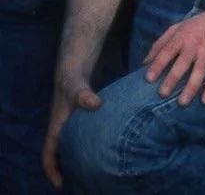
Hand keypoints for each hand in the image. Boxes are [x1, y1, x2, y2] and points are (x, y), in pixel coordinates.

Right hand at [43, 72, 101, 188]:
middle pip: (60, 156)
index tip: (60, 184)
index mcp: (56, 128)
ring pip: (70, 150)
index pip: (48, 154)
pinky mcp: (81, 123)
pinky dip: (87, 149)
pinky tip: (103, 153)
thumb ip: (84, 94)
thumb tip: (95, 103)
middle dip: (67, 171)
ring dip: (77, 161)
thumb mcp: (77, 87)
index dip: (52, 170)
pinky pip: (81, 141)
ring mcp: (70, 127)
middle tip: (83, 183)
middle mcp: (61, 131)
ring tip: (93, 174)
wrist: (74, 72)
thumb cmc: (73, 82)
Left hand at [143, 7, 204, 106]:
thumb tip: (144, 63)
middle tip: (163, 94)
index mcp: (182, 36)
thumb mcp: (177, 28)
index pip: (167, 51)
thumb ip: (160, 44)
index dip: (158, 64)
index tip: (149, 79)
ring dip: (192, 87)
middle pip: (183, 62)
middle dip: (173, 78)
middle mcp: (195, 43)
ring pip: (200, 70)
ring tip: (182, 102)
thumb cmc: (199, 24)